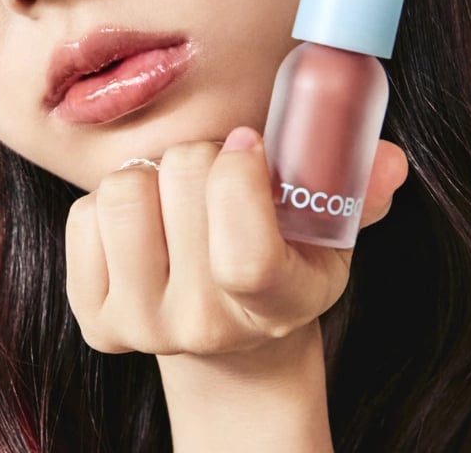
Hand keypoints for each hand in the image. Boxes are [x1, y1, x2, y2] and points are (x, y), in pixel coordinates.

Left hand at [65, 126, 406, 356]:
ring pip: (121, 196)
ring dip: (149, 173)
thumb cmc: (275, 258)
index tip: (248, 143)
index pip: (245, 254)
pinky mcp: (93, 316)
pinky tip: (141, 219)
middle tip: (212, 167)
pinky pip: (81, 216)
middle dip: (198, 153)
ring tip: (174, 193)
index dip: (239, 180)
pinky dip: (107, 199)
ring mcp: (142, 326)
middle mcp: (203, 326)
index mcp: (274, 305)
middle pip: (180, 189)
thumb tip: (389, 159)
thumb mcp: (324, 230)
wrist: (221, 327)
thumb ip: (356, 192)